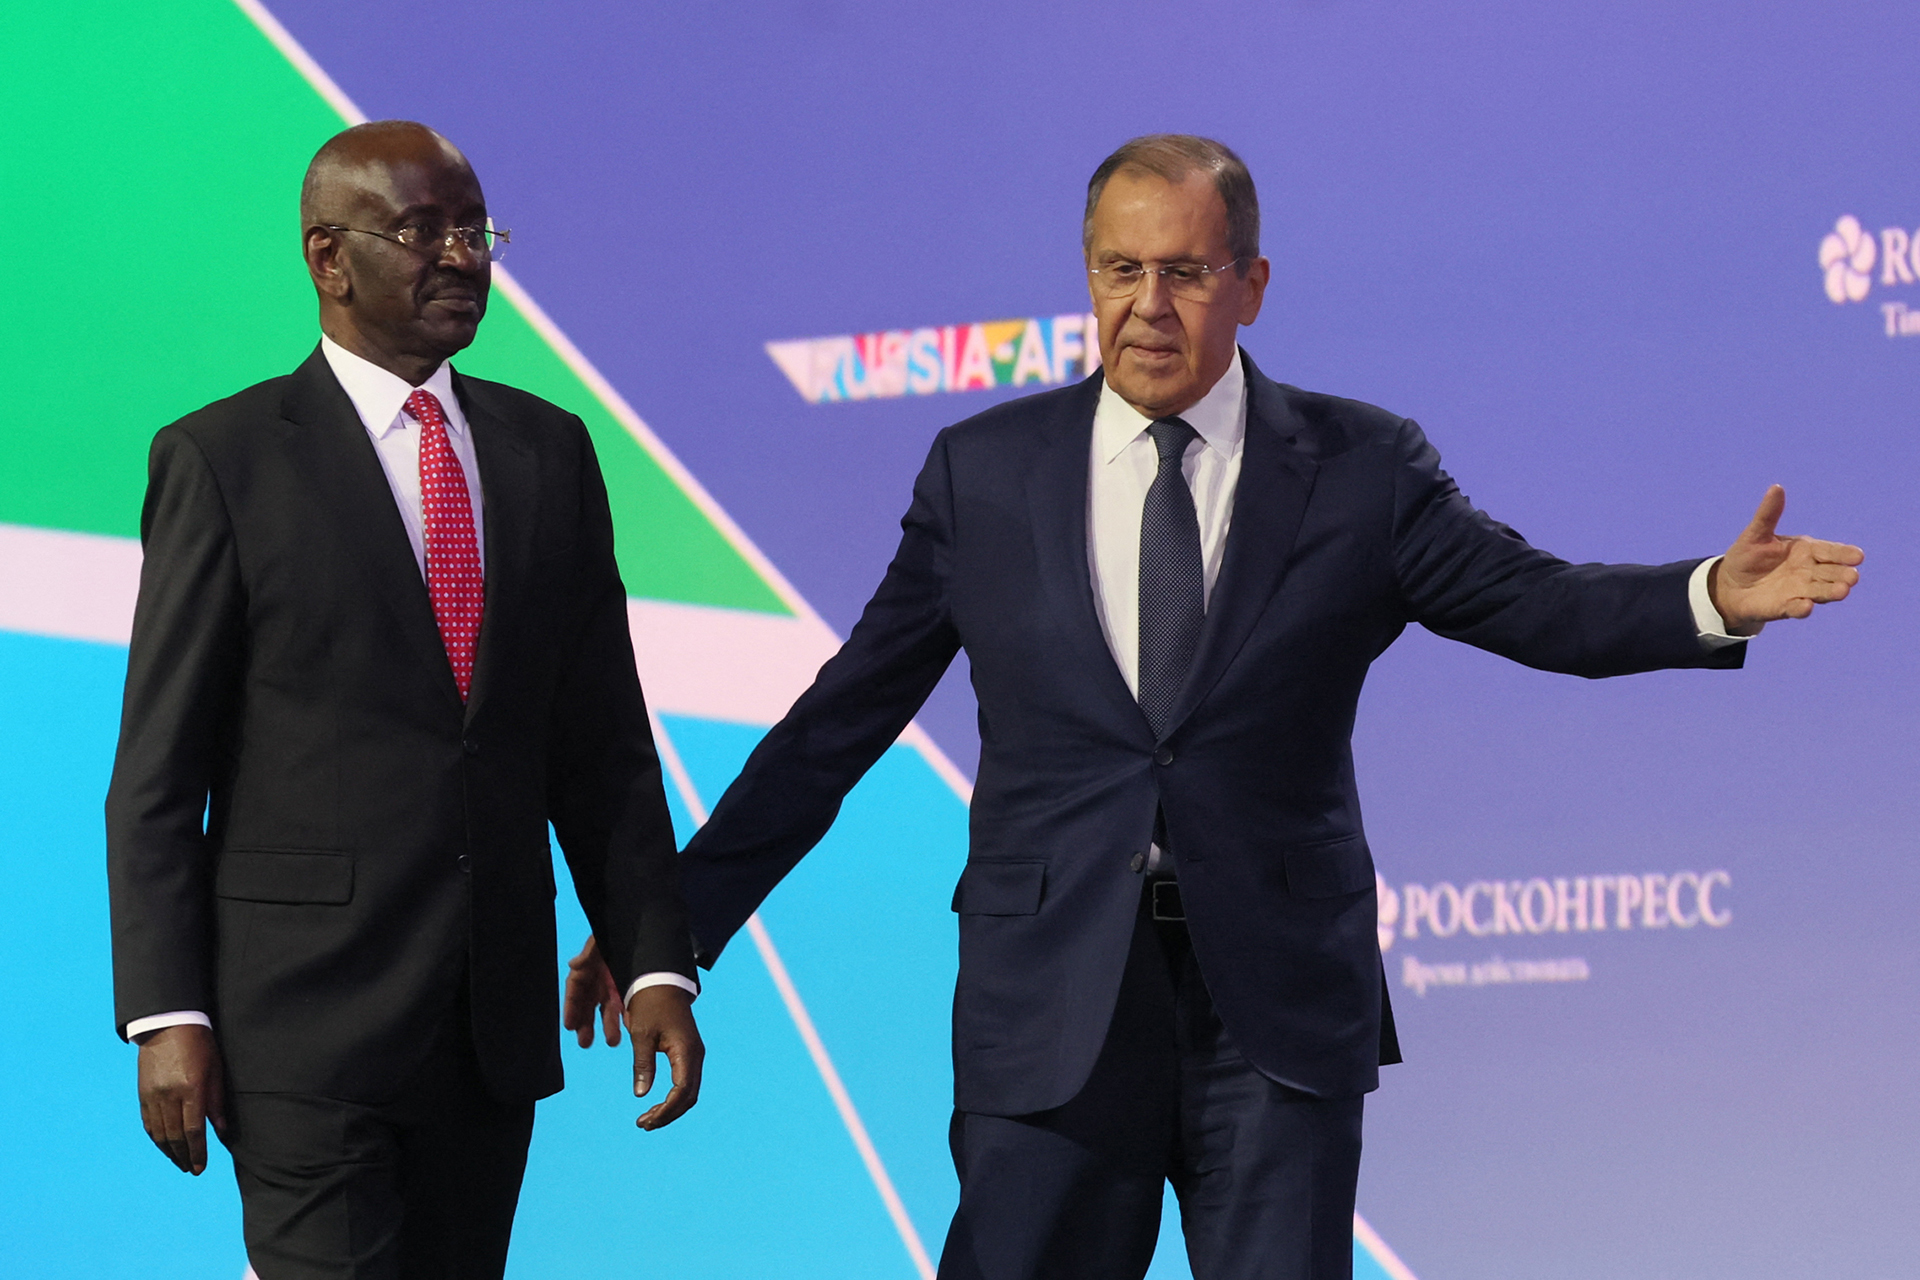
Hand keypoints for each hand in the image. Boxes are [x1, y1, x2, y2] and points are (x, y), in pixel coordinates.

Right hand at [136, 1024, 226, 1174]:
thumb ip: (217, 1102)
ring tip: (180, 1163)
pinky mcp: (142, 1095)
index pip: (193, 1131)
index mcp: (190, 1089)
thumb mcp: (216, 1070)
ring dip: (169, 1152)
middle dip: (184, 1157)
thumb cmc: (200, 1045)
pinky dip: (156, 1139)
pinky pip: (148, 1124)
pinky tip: (165, 1147)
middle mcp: (168, 1096)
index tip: (201, 1167)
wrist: (168, 1025)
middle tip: (192, 1170)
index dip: (198, 1152)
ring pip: (159, 1134)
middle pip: (175, 1136)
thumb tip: (221, 1131)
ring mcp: (152, 1096)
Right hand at [563, 934, 622, 1047]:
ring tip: (613, 1041)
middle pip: (590, 1003)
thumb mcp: (600, 939)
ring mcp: (615, 983)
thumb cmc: (617, 929)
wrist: (643, 924)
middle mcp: (600, 977)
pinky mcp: (631, 987)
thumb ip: (588, 953)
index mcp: (590, 965)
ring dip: (608, 1025)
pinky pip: (626, 1004)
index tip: (569, 1025)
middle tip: (585, 1042)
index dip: (571, 1007)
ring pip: (608, 1008)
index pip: (576, 988)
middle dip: (586, 1023)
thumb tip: (574, 964)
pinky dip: (626, 1017)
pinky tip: (629, 1028)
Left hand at [626, 985, 703, 1130]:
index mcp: (686, 1051)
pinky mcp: (689, 1054)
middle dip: (668, 1114)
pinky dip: (674, 1098)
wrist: (663, 982)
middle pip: (689, 1097)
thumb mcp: (642, 1035)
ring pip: (690, 1092)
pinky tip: (658, 1104)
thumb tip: (641, 1094)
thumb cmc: (650, 1005)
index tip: (645, 1120)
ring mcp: (694, 1055)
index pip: (682, 1091)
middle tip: (643, 1124)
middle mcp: (696, 1056)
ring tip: (648, 1119)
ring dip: (671, 1108)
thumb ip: (643, 1065)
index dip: (666, 1110)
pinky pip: (686, 1083)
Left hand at [1709, 485, 1863, 634]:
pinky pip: (1795, 609)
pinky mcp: (1784, 608)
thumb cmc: (1749, 556)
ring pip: (1820, 592)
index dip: (1844, 554)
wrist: (1730, 584)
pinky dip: (1801, 608)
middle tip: (1852, 577)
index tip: (1858, 556)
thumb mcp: (1756, 533)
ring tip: (1842, 591)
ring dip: (1830, 592)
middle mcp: (1809, 572)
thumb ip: (1769, 514)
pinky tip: (1805, 607)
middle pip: (1831, 574)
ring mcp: (1799, 591)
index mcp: (1807, 551)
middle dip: (1843, 575)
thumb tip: (1776, 487)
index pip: (1830, 551)